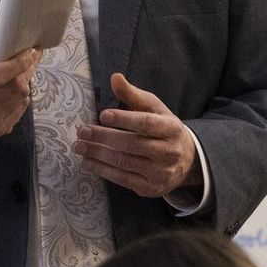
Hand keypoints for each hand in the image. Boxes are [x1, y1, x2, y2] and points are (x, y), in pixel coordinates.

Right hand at [0, 47, 40, 151]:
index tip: (32, 53)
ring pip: (20, 98)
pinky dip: (20, 99)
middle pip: (14, 87)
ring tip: (15, 79)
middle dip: (26, 72)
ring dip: (23, 86)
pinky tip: (9, 94)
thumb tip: (22, 49)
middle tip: (28, 63)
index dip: (20, 63)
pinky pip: (20, 110)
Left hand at [74, 73, 201, 198]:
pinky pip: (122, 179)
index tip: (103, 115)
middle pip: (132, 144)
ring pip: (124, 162)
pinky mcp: (150, 188)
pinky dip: (102, 170)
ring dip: (98, 154)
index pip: (146, 123)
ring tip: (79, 146)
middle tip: (82, 131)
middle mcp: (169, 152)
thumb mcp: (154, 109)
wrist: (186, 161)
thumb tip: (114, 77)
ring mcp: (160, 173)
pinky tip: (87, 161)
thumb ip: (133, 95)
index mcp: (171, 129)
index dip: (124, 119)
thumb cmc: (163, 129)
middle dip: (103, 137)